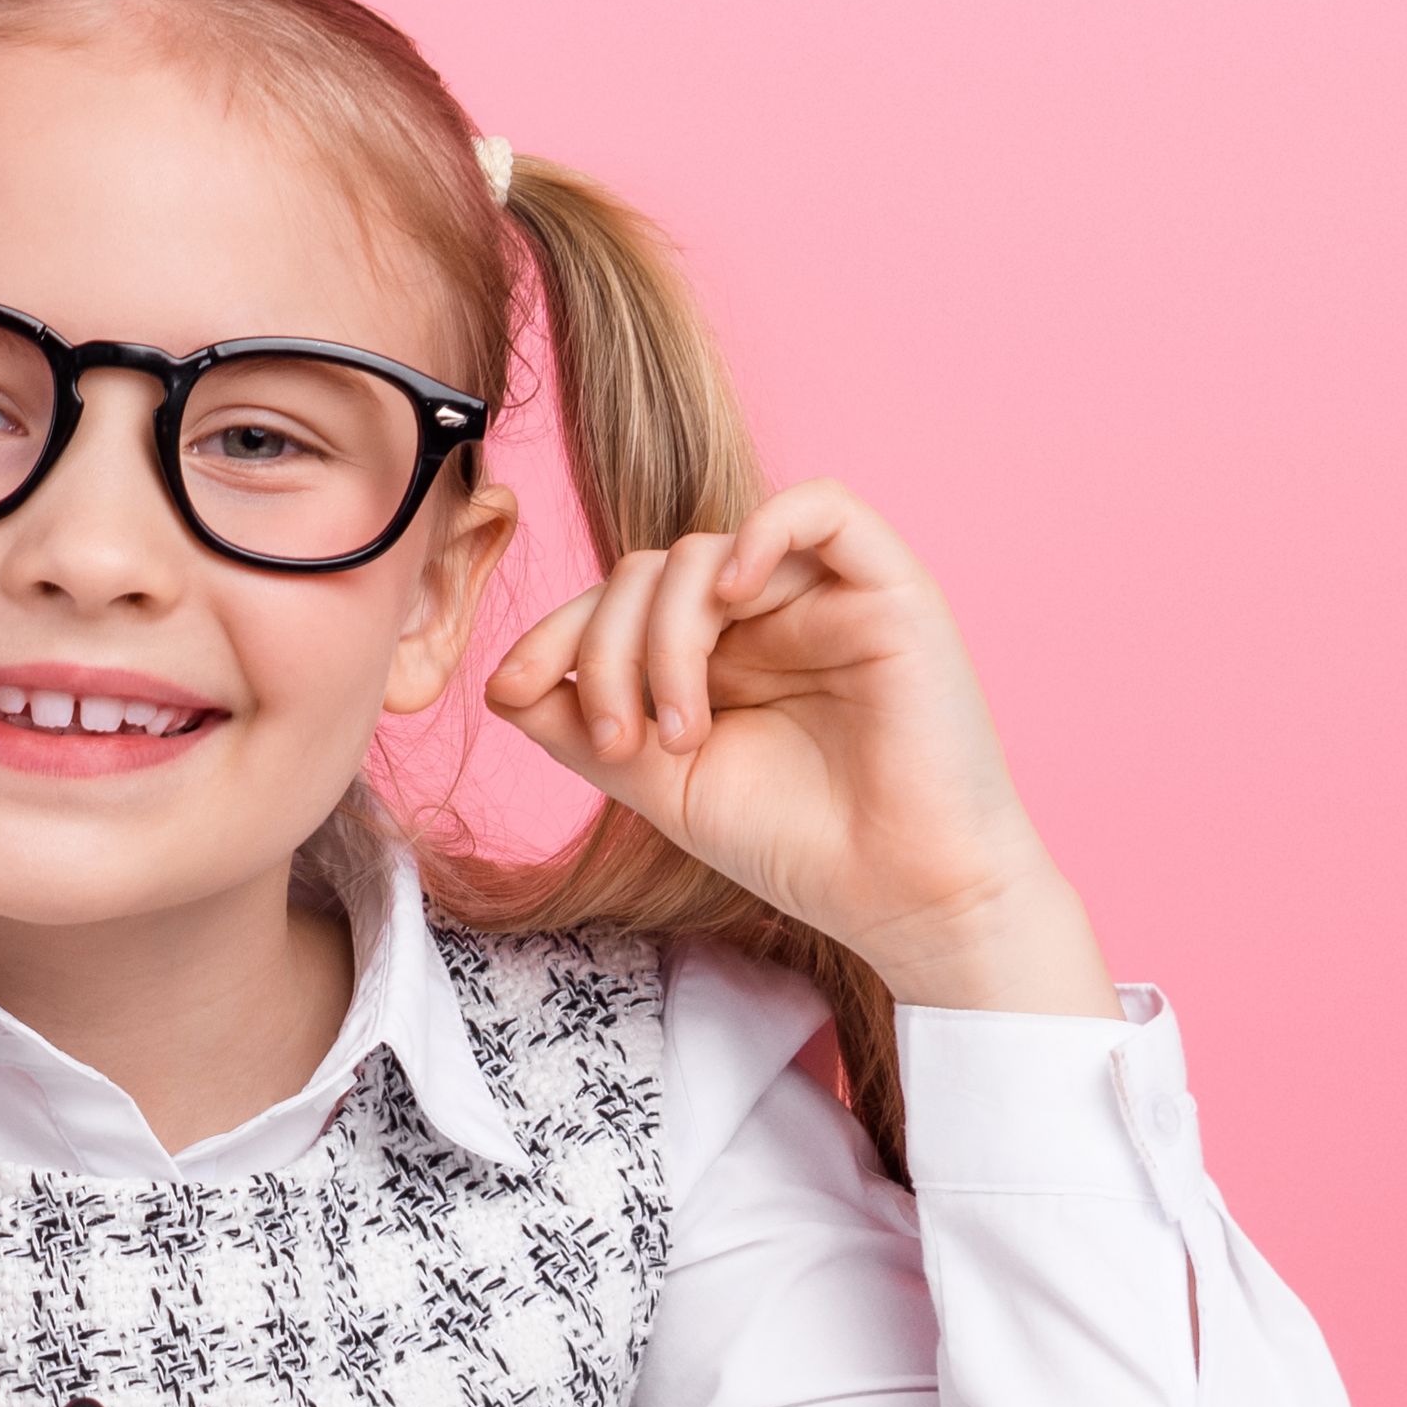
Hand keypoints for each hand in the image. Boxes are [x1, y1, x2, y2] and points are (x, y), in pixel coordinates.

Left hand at [481, 483, 1113, 1013]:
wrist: (903, 898)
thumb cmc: (798, 845)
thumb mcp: (661, 787)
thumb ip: (586, 729)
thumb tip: (503, 682)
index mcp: (715, 653)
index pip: (616, 602)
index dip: (556, 632)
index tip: (516, 690)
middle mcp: (766, 614)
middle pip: (649, 571)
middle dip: (609, 649)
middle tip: (625, 744)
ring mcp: (825, 597)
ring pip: (709, 549)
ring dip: (667, 634)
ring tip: (680, 734)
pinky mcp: (890, 590)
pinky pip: (824, 508)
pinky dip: (762, 533)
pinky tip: (731, 597)